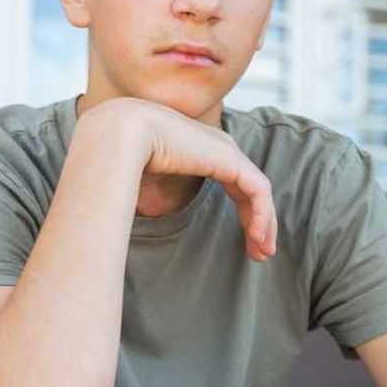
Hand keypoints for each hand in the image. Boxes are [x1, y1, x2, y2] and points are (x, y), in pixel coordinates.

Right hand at [89, 97, 277, 261]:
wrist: (122, 133)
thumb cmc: (122, 158)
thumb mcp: (146, 184)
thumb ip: (155, 201)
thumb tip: (146, 223)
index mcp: (201, 150)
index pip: (234, 184)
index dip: (243, 214)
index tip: (245, 243)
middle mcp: (218, 147)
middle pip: (250, 189)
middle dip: (259, 222)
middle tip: (260, 253)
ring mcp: (227, 150)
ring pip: (258, 192)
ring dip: (264, 224)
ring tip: (263, 253)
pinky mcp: (231, 159)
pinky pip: (257, 191)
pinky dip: (262, 216)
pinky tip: (257, 238)